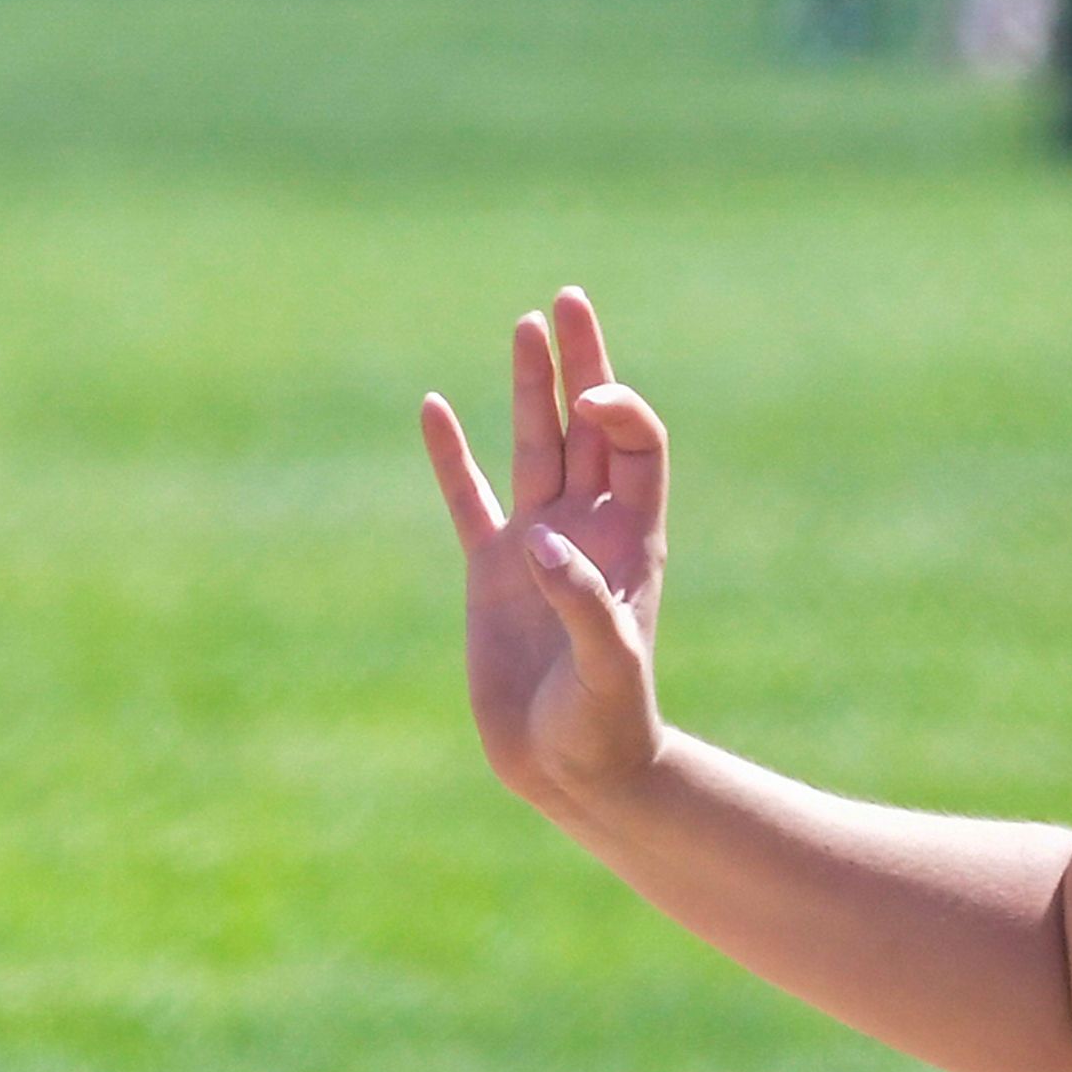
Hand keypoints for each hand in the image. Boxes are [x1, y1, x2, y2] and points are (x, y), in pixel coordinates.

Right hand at [420, 288, 670, 812]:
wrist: (570, 770)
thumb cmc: (605, 725)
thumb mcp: (608, 670)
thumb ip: (584, 606)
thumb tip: (542, 543)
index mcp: (632, 538)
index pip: (637, 445)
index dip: (621, 411)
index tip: (594, 402)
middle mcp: (588, 527)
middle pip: (588, 425)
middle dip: (582, 365)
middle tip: (568, 301)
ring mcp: (537, 544)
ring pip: (533, 447)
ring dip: (529, 390)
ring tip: (525, 325)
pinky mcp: (490, 572)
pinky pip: (468, 498)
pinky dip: (451, 457)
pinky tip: (434, 407)